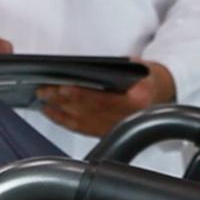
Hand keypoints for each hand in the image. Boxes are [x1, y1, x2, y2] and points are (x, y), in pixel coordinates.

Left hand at [36, 60, 175, 136]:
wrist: (155, 92)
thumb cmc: (144, 77)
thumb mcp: (136, 66)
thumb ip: (117, 68)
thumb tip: (87, 68)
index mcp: (137, 101)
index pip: (104, 100)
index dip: (83, 95)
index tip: (65, 87)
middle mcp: (125, 118)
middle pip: (88, 111)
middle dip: (64, 100)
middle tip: (46, 89)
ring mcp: (114, 128)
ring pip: (81, 121)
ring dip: (60, 109)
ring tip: (44, 96)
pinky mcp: (105, 133)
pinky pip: (80, 128)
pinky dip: (63, 120)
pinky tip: (51, 111)